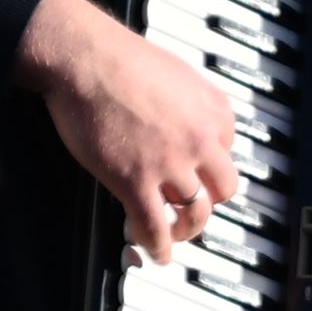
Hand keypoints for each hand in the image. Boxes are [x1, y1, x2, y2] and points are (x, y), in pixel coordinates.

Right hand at [19, 0, 235, 262]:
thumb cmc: (118, 57)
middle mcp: (202, 140)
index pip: (228, 152)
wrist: (83, 57)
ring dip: (187, 230)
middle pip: (223, 189)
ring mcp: (171, 164)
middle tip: (194, 208)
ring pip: (196, 213)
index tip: (201, 176)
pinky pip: (155, 227)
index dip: (211, 168)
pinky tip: (155, 254)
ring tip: (175, 236)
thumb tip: (181, 120)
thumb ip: (187, 102)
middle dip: (210, 203)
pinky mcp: (135, 181)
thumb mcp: (175, 74)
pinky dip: (158, 247)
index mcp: (214, 111)